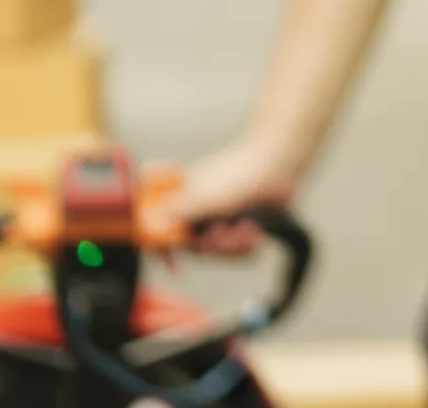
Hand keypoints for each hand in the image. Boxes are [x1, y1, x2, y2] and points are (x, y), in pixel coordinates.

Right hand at [169, 136, 301, 256]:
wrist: (278, 164)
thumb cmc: (239, 172)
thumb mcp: (205, 196)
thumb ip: (179, 212)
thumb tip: (150, 222)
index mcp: (186, 203)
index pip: (166, 231)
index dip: (165, 249)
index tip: (171, 263)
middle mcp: (203, 214)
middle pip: (196, 249)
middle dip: (211, 246)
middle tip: (223, 232)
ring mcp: (224, 222)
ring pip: (220, 253)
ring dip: (233, 245)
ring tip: (244, 227)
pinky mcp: (244, 229)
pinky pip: (241, 252)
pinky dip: (248, 243)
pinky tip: (254, 230)